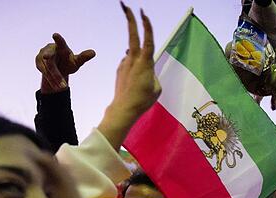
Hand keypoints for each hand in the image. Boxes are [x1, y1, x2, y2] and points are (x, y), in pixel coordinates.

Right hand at [35, 33, 95, 93]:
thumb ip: (83, 57)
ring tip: (64, 87)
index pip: (60, 43)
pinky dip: (51, 79)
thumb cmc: (68, 62)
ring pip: (48, 68)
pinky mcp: (38, 62)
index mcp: (61, 47)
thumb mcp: (76, 61)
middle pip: (51, 59)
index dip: (58, 39)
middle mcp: (50, 49)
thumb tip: (94, 52)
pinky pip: (45, 73)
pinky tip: (57, 85)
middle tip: (46, 58)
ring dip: (55, 78)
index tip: (55, 34)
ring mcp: (42, 55)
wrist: (58, 69)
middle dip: (49, 59)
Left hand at [98, 3, 160, 149]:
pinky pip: (129, 63)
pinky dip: (134, 68)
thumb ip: (152, 73)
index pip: (147, 40)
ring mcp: (125, 63)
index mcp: (145, 63)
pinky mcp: (120, 69)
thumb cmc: (143, 99)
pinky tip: (135, 83)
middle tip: (125, 4)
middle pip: (132, 35)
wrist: (124, 108)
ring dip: (137, 57)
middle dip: (130, 19)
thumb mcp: (156, 87)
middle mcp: (133, 60)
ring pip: (132, 53)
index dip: (146, 25)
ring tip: (140, 80)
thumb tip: (145, 66)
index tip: (143, 12)